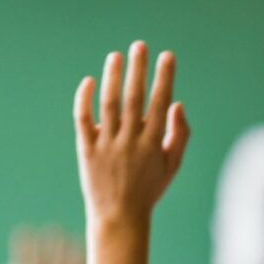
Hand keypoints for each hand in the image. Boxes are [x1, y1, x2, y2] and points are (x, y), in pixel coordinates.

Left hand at [74, 41, 189, 229]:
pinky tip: (88, 81)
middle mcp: (130, 141)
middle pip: (134, 98)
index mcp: (153, 143)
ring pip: (109, 104)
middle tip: (139, 46)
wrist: (120, 218)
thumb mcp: (172, 166)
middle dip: (138, 69)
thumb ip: (180, 135)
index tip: (167, 56)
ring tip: (116, 56)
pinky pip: (83, 120)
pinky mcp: (87, 151)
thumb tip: (177, 103)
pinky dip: (84, 100)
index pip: (161, 102)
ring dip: (113, 77)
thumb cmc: (149, 189)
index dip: (165, 77)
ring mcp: (107, 145)